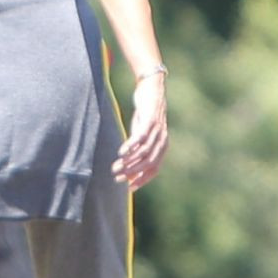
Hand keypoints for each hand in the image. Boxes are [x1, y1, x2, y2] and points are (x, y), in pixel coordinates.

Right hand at [112, 74, 167, 190]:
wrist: (152, 89)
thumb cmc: (145, 115)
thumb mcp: (142, 134)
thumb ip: (139, 150)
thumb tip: (130, 168)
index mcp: (162, 147)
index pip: (154, 169)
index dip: (142, 180)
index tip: (129, 188)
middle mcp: (162, 141)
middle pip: (148, 163)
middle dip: (132, 173)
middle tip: (117, 177)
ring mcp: (157, 131)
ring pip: (143, 152)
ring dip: (129, 162)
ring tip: (115, 167)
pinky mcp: (150, 121)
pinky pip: (140, 137)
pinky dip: (131, 146)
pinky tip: (121, 153)